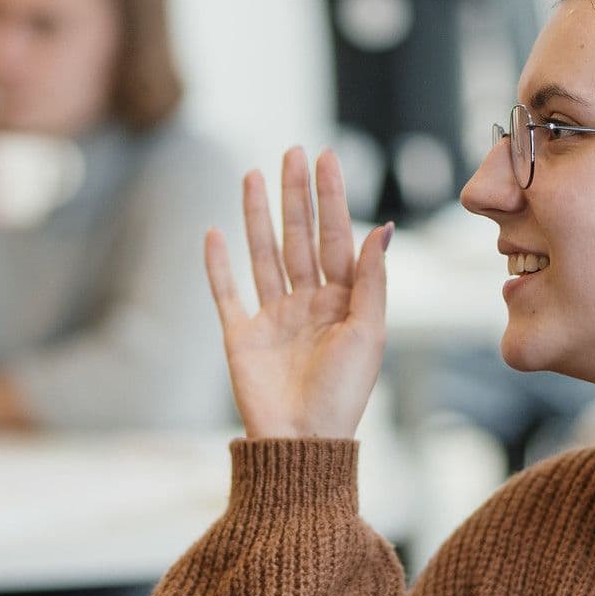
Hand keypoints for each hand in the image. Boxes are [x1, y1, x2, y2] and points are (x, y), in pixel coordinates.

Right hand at [205, 147, 391, 439]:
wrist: (303, 443)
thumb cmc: (344, 394)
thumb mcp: (369, 333)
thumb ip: (371, 279)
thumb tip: (380, 227)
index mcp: (343, 301)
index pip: (336, 236)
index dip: (331, 197)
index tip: (327, 158)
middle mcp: (307, 303)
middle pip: (298, 236)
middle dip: (295, 195)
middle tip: (292, 152)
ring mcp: (272, 317)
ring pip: (263, 254)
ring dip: (257, 215)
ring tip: (253, 174)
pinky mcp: (240, 336)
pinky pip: (227, 293)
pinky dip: (218, 265)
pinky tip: (214, 233)